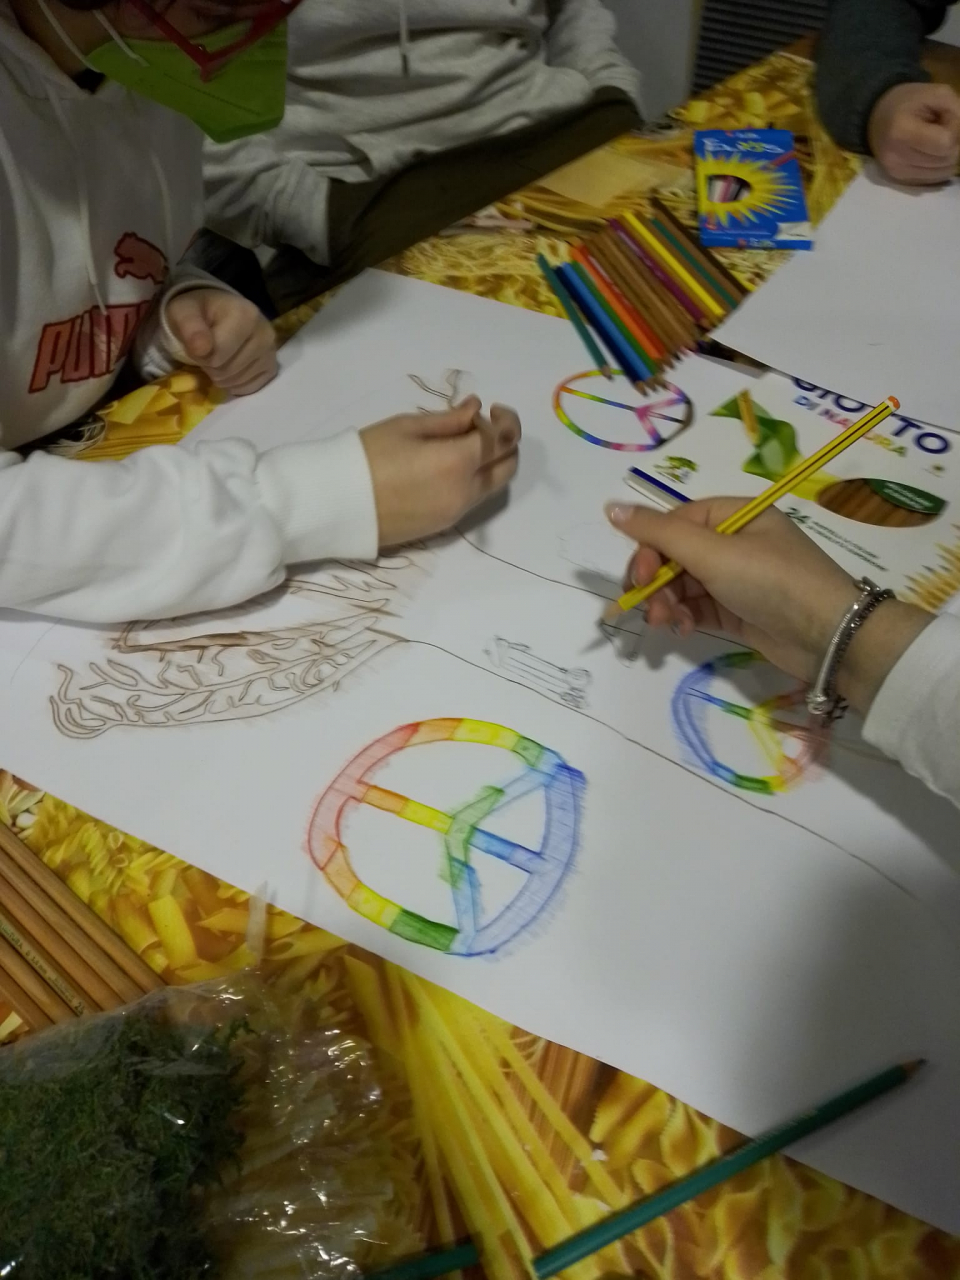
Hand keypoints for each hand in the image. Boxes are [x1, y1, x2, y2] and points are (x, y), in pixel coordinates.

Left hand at [165, 288, 277, 395]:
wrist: (218, 311)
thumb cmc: (199, 313)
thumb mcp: (184, 311)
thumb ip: (189, 327)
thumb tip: (202, 349)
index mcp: (245, 315)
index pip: (217, 355)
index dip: (201, 355)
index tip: (198, 343)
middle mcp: (265, 333)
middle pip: (228, 371)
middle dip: (211, 367)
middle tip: (208, 352)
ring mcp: (271, 353)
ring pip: (237, 382)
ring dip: (222, 377)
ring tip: (219, 358)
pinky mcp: (272, 368)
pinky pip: (249, 388)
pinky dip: (235, 383)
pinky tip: (231, 368)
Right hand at [361, 396, 519, 546]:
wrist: (338, 504)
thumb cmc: (367, 456)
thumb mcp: (406, 427)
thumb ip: (449, 419)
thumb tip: (475, 409)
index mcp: (457, 462)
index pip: (503, 439)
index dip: (505, 420)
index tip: (489, 409)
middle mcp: (465, 491)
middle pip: (509, 467)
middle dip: (505, 444)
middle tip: (480, 428)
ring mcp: (456, 512)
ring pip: (493, 486)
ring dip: (489, 464)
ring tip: (458, 447)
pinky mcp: (444, 526)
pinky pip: (472, 500)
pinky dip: (472, 480)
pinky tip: (444, 468)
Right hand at [607, 499, 932, 714]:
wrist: (828, 636)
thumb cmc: (772, 581)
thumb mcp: (713, 552)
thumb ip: (658, 533)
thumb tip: (610, 506)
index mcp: (735, 514)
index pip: (676, 522)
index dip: (650, 547)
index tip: (638, 576)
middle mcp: (736, 542)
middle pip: (675, 554)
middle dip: (655, 580)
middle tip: (645, 605)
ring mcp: (737, 578)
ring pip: (683, 584)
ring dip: (666, 602)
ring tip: (664, 623)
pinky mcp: (738, 611)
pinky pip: (697, 607)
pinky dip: (683, 616)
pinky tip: (680, 629)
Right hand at [867, 82, 959, 183]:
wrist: (878, 118)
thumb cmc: (909, 102)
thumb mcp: (936, 93)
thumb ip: (956, 111)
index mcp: (901, 131)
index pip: (945, 143)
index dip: (954, 130)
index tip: (945, 118)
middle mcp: (895, 157)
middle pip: (945, 159)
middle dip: (952, 144)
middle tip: (940, 130)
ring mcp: (896, 172)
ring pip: (943, 172)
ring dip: (946, 156)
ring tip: (934, 141)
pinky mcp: (899, 180)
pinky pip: (934, 179)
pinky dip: (939, 166)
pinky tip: (930, 153)